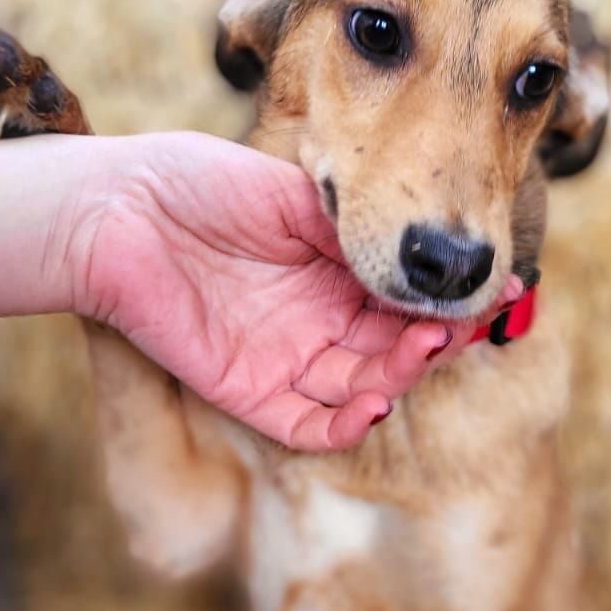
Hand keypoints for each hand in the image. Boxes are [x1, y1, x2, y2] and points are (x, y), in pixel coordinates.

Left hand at [70, 133, 507, 452]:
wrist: (114, 211)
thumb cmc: (196, 183)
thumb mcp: (290, 190)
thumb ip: (351, 225)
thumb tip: (418, 243)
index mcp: (332, 270)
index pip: (406, 297)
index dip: (447, 298)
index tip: (496, 284)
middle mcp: (317, 320)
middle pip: (394, 347)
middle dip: (434, 339)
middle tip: (462, 322)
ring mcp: (286, 359)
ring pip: (362, 387)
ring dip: (400, 375)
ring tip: (426, 348)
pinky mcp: (249, 393)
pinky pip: (309, 427)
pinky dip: (346, 425)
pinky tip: (376, 402)